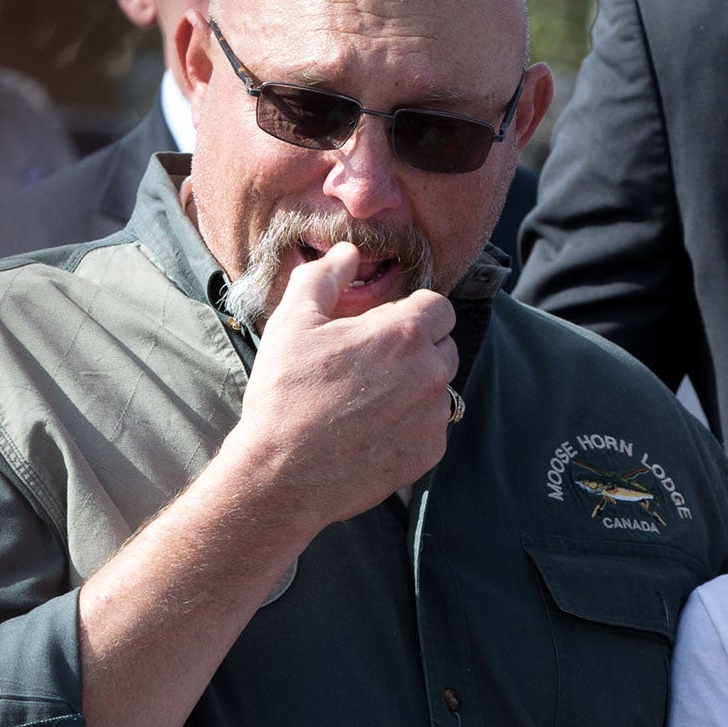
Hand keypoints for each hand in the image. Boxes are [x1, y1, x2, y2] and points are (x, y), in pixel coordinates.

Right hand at [228, 242, 459, 528]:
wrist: (283, 474)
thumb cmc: (286, 394)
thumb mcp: (293, 322)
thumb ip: (325, 277)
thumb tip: (347, 252)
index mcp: (406, 332)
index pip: (439, 306)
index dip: (411, 312)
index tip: (382, 327)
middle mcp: (432, 372)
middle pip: (444, 345)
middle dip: (416, 348)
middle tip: (370, 364)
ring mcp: (434, 415)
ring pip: (439, 388)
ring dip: (415, 386)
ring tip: (367, 399)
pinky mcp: (430, 452)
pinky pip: (431, 427)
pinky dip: (410, 425)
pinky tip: (371, 429)